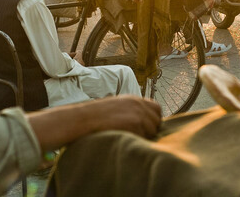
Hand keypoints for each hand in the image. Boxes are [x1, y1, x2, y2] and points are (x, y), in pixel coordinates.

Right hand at [27, 95, 161, 151]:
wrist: (82, 119)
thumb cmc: (94, 117)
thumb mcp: (115, 107)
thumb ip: (130, 112)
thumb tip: (145, 125)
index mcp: (133, 99)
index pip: (157, 109)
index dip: (153, 120)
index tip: (145, 128)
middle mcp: (138, 104)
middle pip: (157, 121)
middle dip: (150, 130)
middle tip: (135, 136)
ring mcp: (138, 113)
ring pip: (152, 131)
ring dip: (144, 136)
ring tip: (127, 137)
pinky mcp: (135, 123)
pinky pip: (145, 137)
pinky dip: (137, 141)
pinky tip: (124, 139)